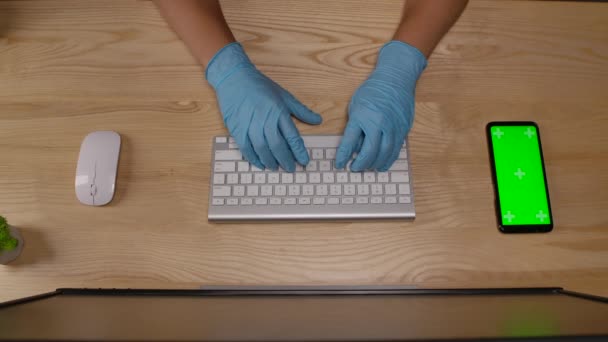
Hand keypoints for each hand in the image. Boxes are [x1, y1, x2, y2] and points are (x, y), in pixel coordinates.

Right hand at [206, 43, 321, 171]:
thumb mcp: (284, 95)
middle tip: (290, 169)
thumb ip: (301, 110)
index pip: (292, 136)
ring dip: (270, 161)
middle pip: (277, 146)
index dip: (299, 151)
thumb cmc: (260, 86)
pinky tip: (260, 163)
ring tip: (275, 167)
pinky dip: (253, 158)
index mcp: (279, 112)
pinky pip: (246, 148)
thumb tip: (318, 120)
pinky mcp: (237, 128)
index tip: (304, 161)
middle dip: (285, 160)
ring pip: (262, 149)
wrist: (234, 78)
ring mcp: (250, 125)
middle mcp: (265, 119)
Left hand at [335, 41, 426, 171]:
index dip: (343, 156)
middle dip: (361, 164)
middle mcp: (378, 123)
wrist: (396, 78)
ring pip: (385, 153)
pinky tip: (382, 164)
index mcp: (362, 116)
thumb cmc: (373, 90)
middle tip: (355, 168)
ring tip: (368, 168)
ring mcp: (393, 127)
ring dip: (375, 164)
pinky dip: (388, 160)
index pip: (349, 142)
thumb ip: (355, 127)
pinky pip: (396, 149)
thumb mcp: (356, 106)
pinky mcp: (403, 129)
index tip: (339, 165)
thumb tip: (355, 148)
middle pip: (370, 151)